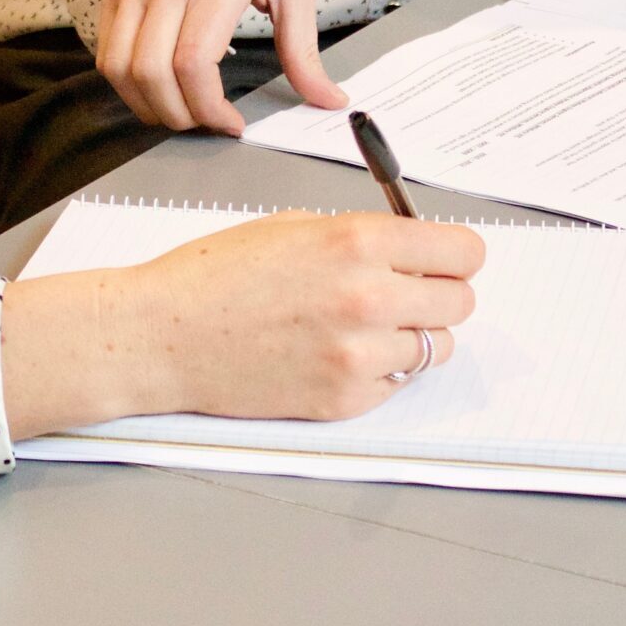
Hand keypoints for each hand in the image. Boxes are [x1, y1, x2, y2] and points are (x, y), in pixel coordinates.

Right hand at [0, 211, 484, 438]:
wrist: (162, 335)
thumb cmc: (216, 275)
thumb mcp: (295, 226)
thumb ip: (363, 237)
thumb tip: (415, 249)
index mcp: (358, 241)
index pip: (463, 252)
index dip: (455, 255)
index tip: (445, 260)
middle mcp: (369, 297)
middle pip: (460, 302)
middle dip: (437, 294)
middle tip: (405, 293)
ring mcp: (359, 355)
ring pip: (435, 348)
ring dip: (413, 336)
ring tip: (365, 327)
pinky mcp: (344, 399)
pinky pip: (397, 384)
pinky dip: (380, 372)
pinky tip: (337, 354)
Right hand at [98, 0, 348, 135]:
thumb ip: (304, 48)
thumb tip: (328, 99)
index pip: (194, 60)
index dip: (208, 107)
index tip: (231, 123)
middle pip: (152, 72)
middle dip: (179, 116)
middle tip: (205, 122)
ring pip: (120, 67)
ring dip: (147, 106)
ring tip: (180, 111)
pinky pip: (107, 51)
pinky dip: (127, 83)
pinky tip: (157, 88)